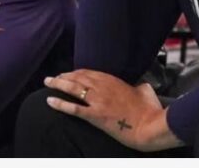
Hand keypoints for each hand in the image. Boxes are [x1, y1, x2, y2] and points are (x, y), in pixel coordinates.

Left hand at [44, 69, 182, 151]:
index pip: (90, 72)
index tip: (70, 73)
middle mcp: (103, 88)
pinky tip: (50, 101)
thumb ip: (140, 85)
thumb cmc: (150, 109)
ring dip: (58, 84)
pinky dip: (60, 104)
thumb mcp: (146, 90)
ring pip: (73, 89)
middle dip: (64, 76)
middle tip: (54, 77)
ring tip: (48, 82)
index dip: (77, 72)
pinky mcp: (95, 116)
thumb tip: (141, 85)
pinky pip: (73, 108)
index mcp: (114, 80)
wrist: (149, 125)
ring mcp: (98, 101)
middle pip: (78, 77)